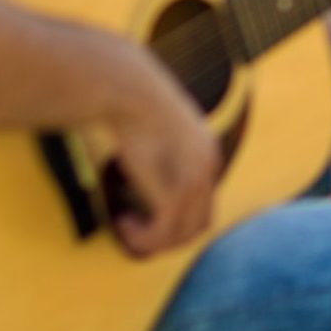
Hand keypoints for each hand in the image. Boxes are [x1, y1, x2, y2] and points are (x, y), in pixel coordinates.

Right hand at [102, 51, 221, 257]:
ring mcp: (196, 178)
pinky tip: (122, 223)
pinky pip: (165, 230)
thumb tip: (138, 165)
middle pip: (199, 223)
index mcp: (206, 153)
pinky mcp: (177, 188)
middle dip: (167, 236)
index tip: (144, 216)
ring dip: (152, 241)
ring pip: (182, 233)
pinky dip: (144, 238)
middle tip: (134, 232)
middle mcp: (208, 167)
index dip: (176, 218)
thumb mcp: (153, 126)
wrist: (129, 88)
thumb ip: (157, 148)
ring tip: (125, 227)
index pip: (204, 202)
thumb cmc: (132, 101)